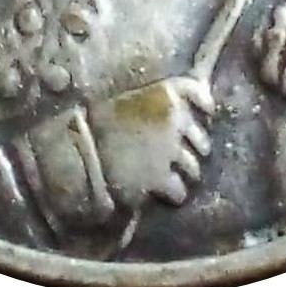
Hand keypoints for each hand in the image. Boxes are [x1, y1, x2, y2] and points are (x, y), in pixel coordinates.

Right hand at [88, 76, 213, 209]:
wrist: (80, 148)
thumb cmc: (101, 121)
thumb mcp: (131, 99)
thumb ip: (158, 102)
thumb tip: (183, 110)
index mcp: (166, 92)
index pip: (199, 94)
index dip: (204, 105)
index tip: (205, 113)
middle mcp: (174, 117)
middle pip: (202, 140)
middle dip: (192, 149)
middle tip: (175, 154)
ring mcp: (170, 149)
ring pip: (193, 168)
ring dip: (183, 173)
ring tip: (166, 174)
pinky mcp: (162, 177)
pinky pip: (180, 191)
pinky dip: (172, 193)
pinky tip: (159, 191)